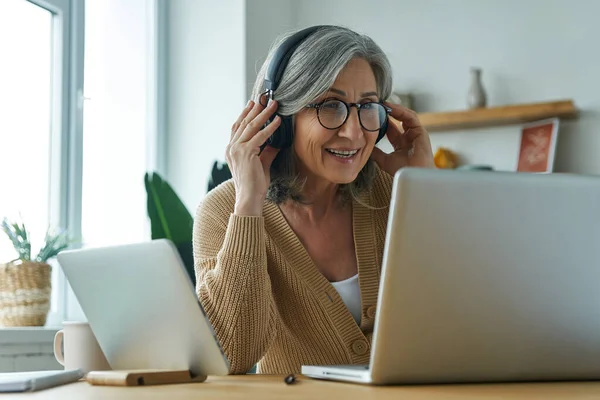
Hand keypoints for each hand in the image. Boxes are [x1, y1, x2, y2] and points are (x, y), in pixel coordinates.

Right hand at [226, 97, 280, 215]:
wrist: (249, 197)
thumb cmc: (254, 185)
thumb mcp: (261, 164)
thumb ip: (267, 152)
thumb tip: (276, 143)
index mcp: (231, 150)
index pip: (237, 127)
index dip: (245, 114)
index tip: (252, 104)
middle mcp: (231, 148)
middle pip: (243, 123)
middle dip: (255, 110)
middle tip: (264, 98)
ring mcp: (237, 150)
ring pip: (251, 126)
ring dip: (264, 114)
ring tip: (273, 105)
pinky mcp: (246, 153)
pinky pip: (260, 136)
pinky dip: (270, 128)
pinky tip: (277, 121)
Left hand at [370, 102, 434, 175]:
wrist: (412, 176)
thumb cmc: (401, 171)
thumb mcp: (384, 160)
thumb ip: (376, 153)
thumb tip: (365, 145)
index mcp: (401, 144)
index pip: (391, 129)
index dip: (382, 121)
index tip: (372, 115)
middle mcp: (409, 137)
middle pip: (399, 120)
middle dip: (388, 112)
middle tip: (377, 106)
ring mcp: (416, 134)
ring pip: (405, 116)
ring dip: (395, 109)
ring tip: (383, 104)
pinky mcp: (421, 131)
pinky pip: (411, 117)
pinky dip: (402, 111)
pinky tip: (392, 108)